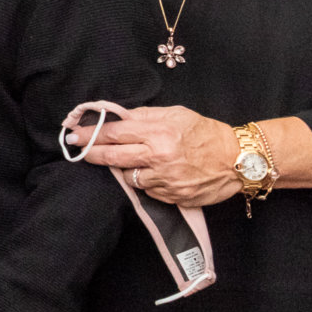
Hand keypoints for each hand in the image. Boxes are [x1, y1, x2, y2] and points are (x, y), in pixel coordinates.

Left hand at [68, 104, 240, 206]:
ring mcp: (165, 180)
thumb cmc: (206, 133)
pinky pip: (148, 190)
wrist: (238, 159)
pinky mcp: (172, 197)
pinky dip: (146, 182)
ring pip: (128, 177)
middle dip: (91, 153)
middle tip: (78, 150)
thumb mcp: (177, 114)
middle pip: (113, 157)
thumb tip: (117, 117)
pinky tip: (156, 174)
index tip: (74, 134)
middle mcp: (158, 157)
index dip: (90, 134)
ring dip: (124, 169)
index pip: (114, 133)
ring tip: (131, 161)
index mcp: (159, 133)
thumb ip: (145, 116)